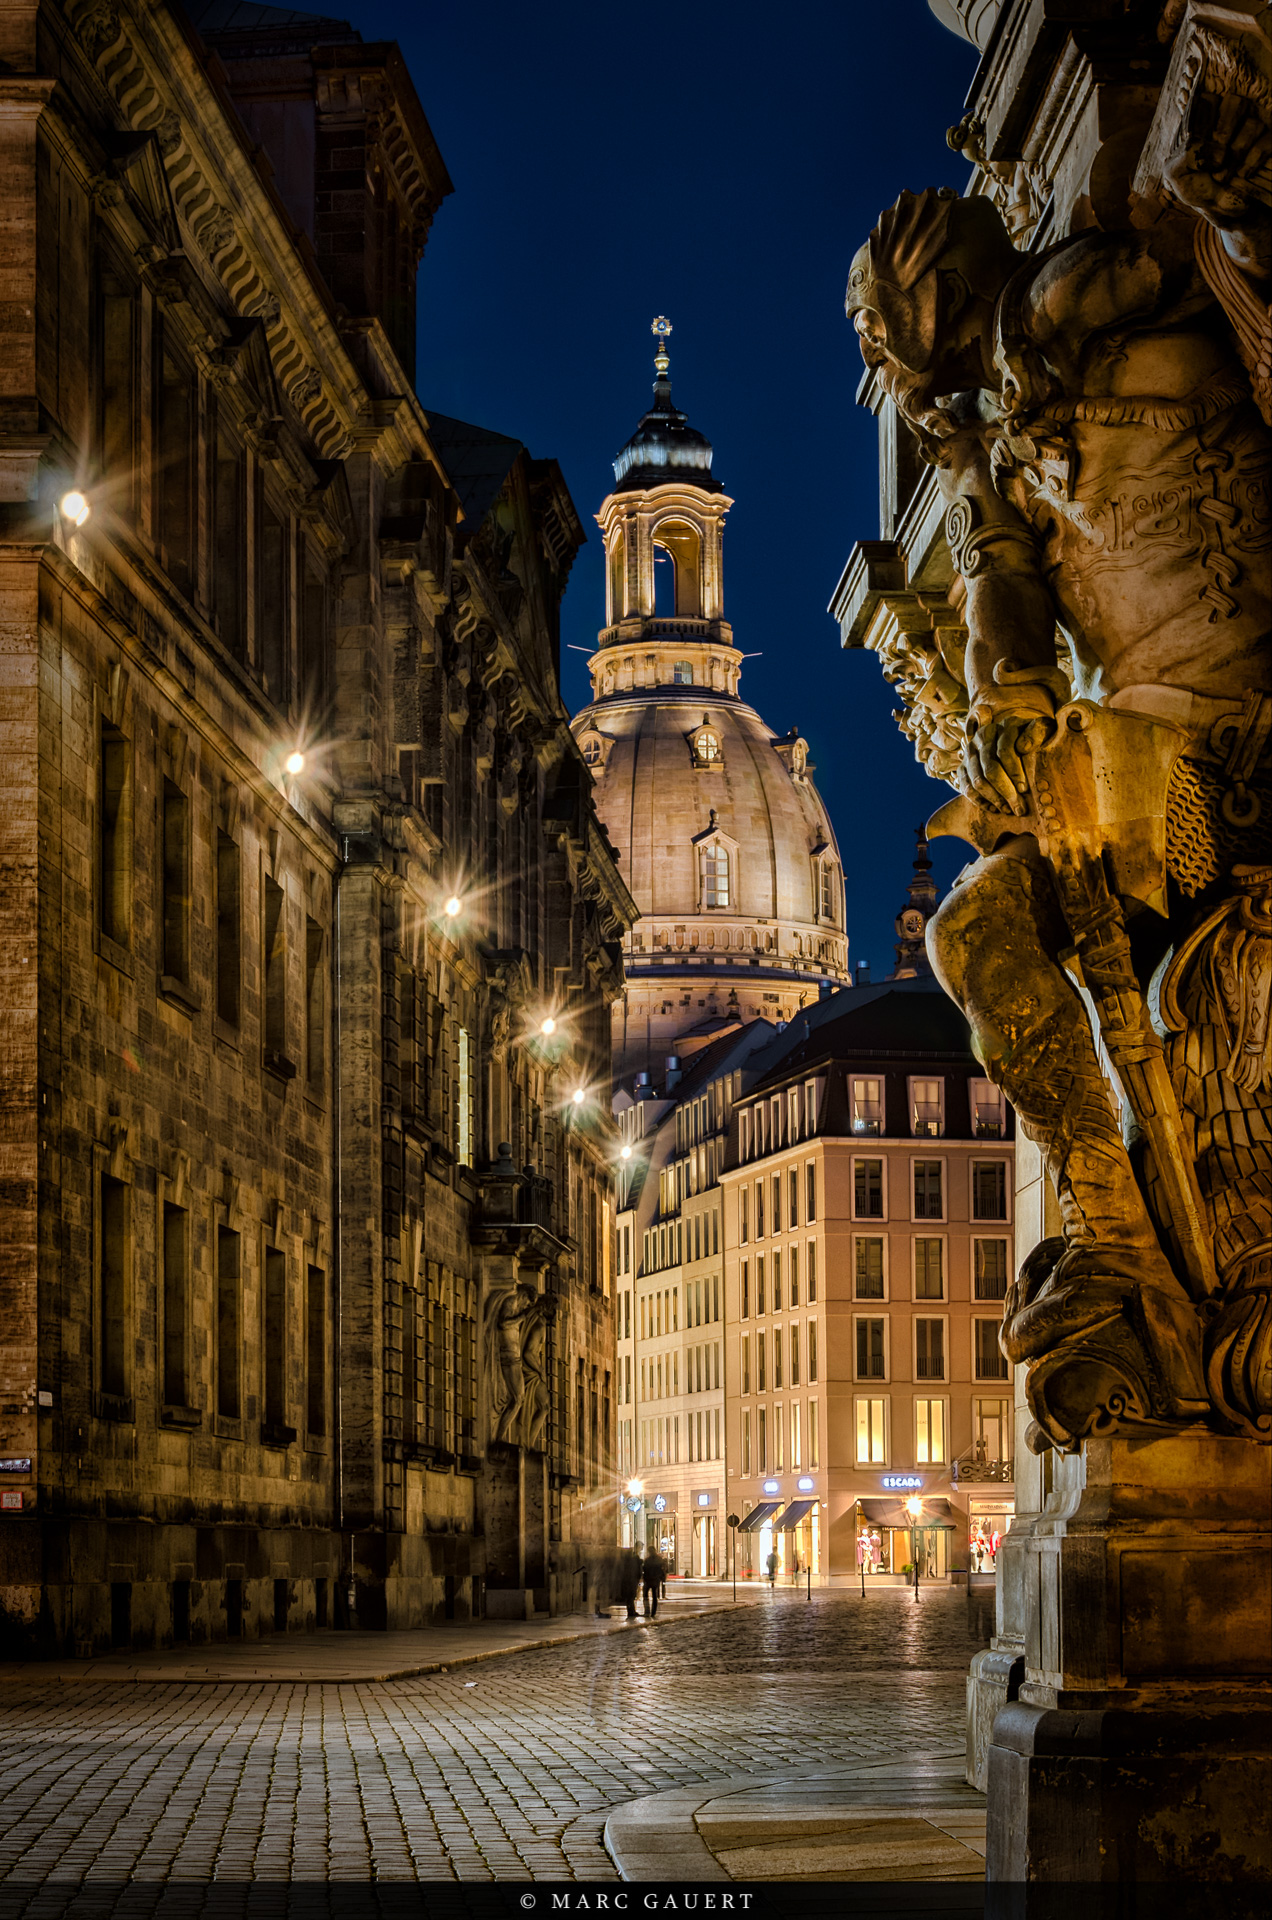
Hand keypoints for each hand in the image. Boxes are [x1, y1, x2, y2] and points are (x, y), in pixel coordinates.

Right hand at [962, 698, 1054, 813]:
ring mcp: (970, 752)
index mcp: (1003, 726)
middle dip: (1005, 791)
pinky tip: (994, 809)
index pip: (1004, 751)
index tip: (1025, 789)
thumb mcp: (1043, 730)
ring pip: (977, 781)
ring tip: (1008, 810)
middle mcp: (983, 736)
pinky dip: (979, 801)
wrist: (1018, 738)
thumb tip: (1023, 748)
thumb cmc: (1035, 739)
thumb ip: (1038, 733)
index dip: (1014, 772)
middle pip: (989, 768)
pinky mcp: (962, 766)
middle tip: (1019, 808)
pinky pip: (966, 788)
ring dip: (994, 799)